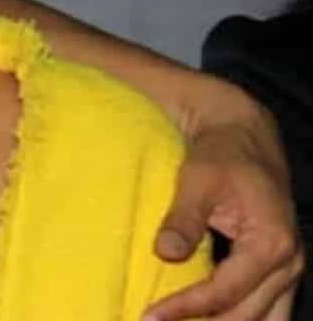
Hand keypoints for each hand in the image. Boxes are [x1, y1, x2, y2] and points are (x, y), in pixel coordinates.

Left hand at [145, 95, 302, 320]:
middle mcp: (288, 263)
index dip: (185, 309)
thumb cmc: (220, 154)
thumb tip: (164, 253)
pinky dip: (233, 318)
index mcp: (271, 243)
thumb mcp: (197, 179)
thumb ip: (183, 218)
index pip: (224, 293)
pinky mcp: (276, 269)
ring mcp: (286, 269)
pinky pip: (262, 309)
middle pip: (246, 317)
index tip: (148, 317)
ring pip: (264, 320)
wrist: (243, 135)